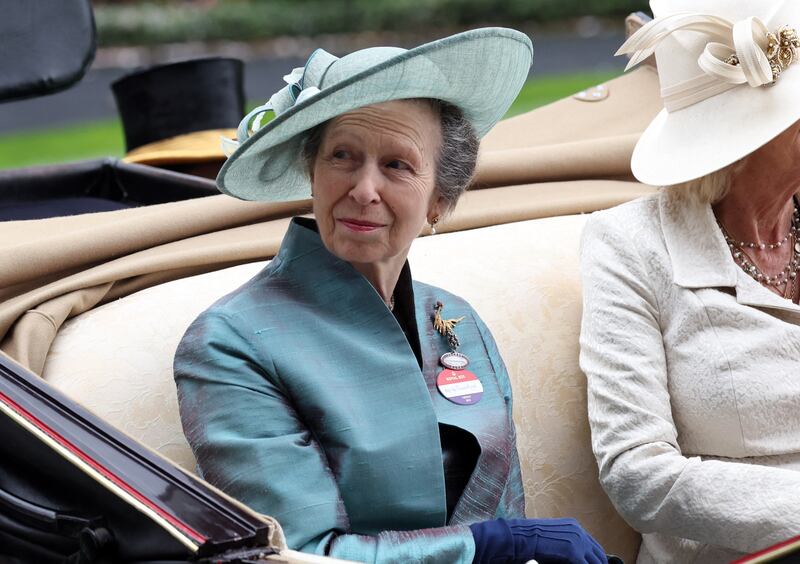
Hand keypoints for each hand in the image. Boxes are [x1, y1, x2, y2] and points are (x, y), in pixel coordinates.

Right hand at [470, 517, 607, 563]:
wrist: (522, 537)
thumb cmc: (532, 538)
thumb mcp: (553, 538)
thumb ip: (566, 545)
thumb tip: (575, 557)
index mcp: (575, 526)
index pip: (594, 545)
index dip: (597, 558)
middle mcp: (579, 531)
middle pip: (598, 554)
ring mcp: (578, 541)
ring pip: (596, 561)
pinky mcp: (574, 552)